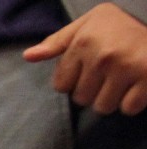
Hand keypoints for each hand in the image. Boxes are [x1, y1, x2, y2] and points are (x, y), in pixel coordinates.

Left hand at [27, 4, 146, 114]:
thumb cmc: (119, 25)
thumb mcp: (87, 25)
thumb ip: (57, 42)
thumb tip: (28, 56)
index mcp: (84, 42)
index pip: (61, 85)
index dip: (74, 79)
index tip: (89, 67)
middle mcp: (103, 56)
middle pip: (81, 99)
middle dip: (93, 90)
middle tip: (109, 73)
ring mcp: (126, 67)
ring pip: (102, 107)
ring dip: (111, 98)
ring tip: (122, 78)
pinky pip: (128, 108)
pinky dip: (132, 101)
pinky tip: (137, 83)